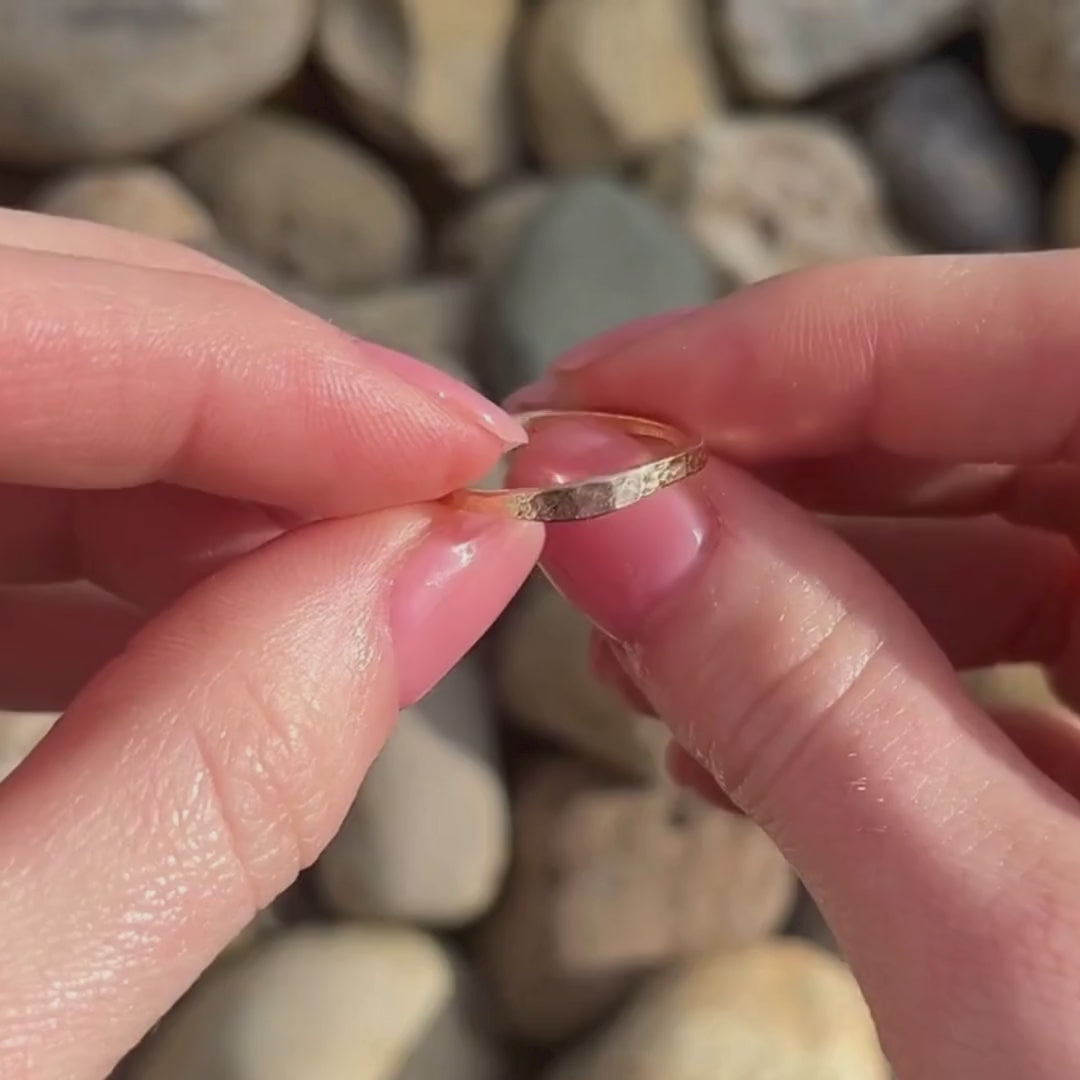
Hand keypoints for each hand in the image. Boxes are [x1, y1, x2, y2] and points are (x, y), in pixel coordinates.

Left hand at [0, 210, 540, 1078]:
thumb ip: (209, 780)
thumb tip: (430, 581)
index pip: (17, 322)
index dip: (287, 374)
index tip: (469, 459)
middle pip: (20, 315)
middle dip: (265, 409)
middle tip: (431, 515)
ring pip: (8, 390)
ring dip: (206, 481)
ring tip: (344, 584)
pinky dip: (107, 550)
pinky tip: (199, 627)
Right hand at [508, 252, 1079, 1079]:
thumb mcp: (1022, 971)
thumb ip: (804, 702)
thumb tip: (609, 515)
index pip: (1049, 339)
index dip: (791, 350)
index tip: (592, 394)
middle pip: (1002, 423)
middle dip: (768, 468)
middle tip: (595, 524)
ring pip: (987, 526)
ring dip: (791, 575)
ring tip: (647, 640)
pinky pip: (999, 631)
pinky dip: (854, 661)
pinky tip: (739, 716)